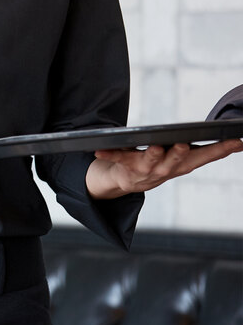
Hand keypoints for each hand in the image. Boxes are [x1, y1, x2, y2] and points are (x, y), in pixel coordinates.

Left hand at [87, 138, 242, 197]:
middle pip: (175, 162)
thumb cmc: (155, 165)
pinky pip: (114, 160)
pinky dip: (107, 154)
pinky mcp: (122, 169)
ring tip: (155, 147)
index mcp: (179, 166)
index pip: (204, 158)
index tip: (236, 141)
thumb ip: (205, 151)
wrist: (122, 183)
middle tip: (185, 145)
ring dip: (152, 155)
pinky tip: (97, 149)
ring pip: (149, 163)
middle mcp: (164, 171)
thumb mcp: (180, 159)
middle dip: (180, 154)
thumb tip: (239, 141)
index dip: (220, 150)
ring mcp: (143, 172)